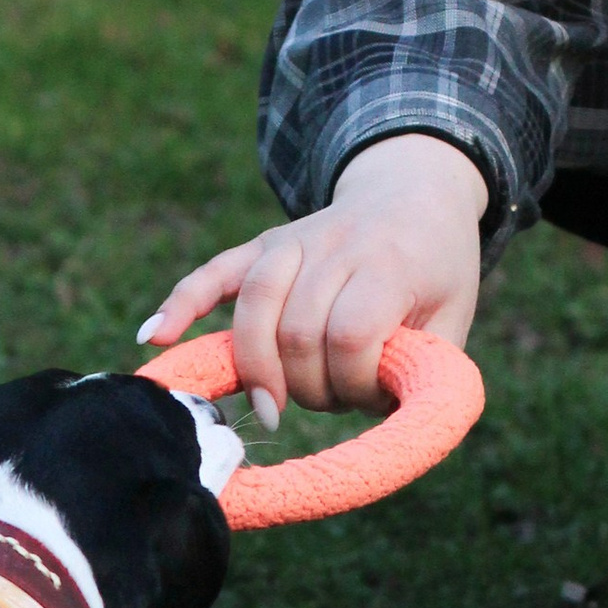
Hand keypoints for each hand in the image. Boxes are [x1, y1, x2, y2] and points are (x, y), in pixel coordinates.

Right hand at [137, 132, 489, 419]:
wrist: (415, 192)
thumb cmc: (437, 271)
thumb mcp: (453, 317)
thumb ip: (421, 366)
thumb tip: (377, 414)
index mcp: (389, 264)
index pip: (350, 332)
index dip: (351, 379)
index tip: (369, 398)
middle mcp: (334, 245)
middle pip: (297, 328)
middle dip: (307, 384)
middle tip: (325, 403)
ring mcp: (293, 240)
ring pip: (255, 304)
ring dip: (255, 366)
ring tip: (268, 405)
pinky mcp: (262, 244)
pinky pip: (213, 273)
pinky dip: (181, 305)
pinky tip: (154, 339)